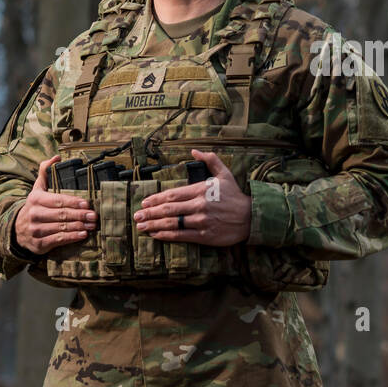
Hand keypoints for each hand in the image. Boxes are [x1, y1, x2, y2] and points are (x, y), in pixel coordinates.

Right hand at [15, 155, 98, 254]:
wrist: (16, 230)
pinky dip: (72, 237)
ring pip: (62, 228)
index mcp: (36, 199)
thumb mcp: (37, 189)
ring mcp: (36, 230)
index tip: (87, 203)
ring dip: (79, 226)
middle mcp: (34, 215)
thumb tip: (57, 157)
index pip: (57, 200)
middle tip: (94, 215)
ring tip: (93, 225)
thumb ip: (46, 172)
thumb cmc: (34, 207)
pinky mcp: (39, 244)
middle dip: (80, 215)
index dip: (73, 202)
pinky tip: (83, 234)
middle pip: (62, 215)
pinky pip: (58, 240)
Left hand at [134, 149, 251, 245]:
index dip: (155, 199)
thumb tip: (194, 150)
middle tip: (136, 216)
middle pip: (168, 209)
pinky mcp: (203, 235)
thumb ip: (210, 160)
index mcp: (200, 190)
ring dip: (153, 225)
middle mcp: (198, 206)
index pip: (172, 194)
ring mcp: (200, 221)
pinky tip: (155, 234)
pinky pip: (180, 236)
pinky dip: (166, 235)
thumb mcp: (224, 174)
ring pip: (171, 223)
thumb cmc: (235, 196)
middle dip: (149, 213)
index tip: (144, 201)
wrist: (251, 217)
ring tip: (141, 227)